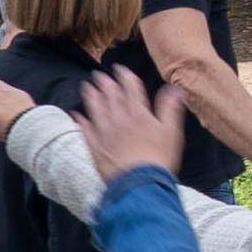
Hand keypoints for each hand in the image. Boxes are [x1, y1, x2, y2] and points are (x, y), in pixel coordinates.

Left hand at [75, 66, 189, 182]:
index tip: (119, 68)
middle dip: (104, 83)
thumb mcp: (171, 132)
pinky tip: (77, 114)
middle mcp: (118, 118)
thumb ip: (170, 108)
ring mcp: (104, 132)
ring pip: (95, 109)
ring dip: (90, 96)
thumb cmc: (159, 158)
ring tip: (85, 86)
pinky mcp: (95, 146)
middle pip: (109, 96)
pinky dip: (81, 120)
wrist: (139, 183)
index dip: (124, 76)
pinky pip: (85, 129)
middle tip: (98, 74)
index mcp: (138, 113)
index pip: (130, 88)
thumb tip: (173, 88)